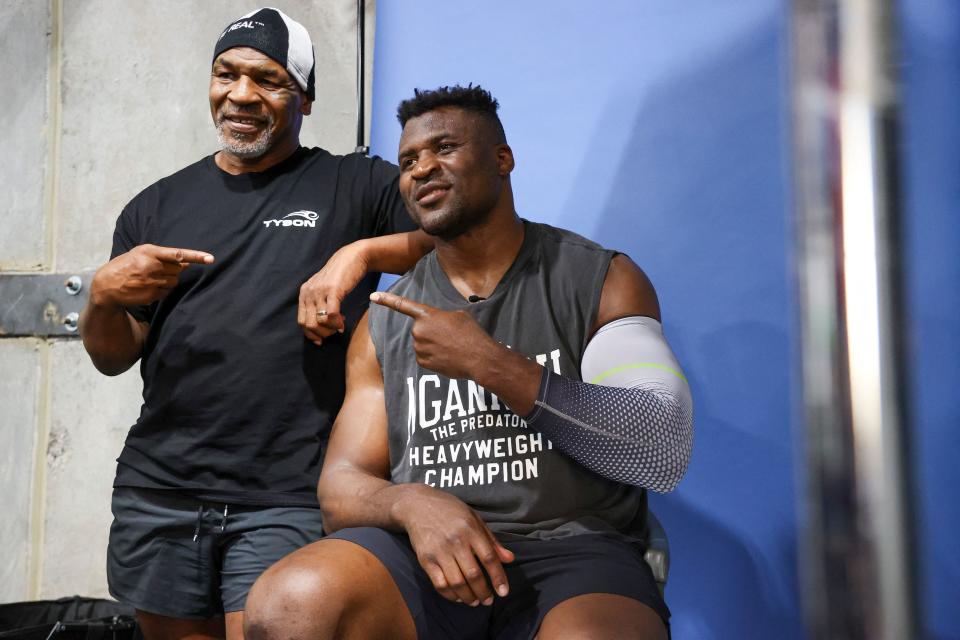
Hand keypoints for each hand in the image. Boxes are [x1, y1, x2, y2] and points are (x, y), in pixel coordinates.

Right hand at [90, 244, 212, 307]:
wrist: (106, 286)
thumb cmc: (126, 265)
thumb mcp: (140, 253)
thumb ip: (163, 255)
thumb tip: (186, 262)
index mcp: (148, 252)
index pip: (177, 254)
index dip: (196, 256)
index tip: (210, 259)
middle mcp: (151, 266)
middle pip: (179, 269)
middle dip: (174, 269)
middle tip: (159, 268)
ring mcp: (152, 282)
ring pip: (175, 281)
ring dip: (169, 279)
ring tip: (152, 277)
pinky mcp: (152, 295)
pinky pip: (168, 291)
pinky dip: (163, 288)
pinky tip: (149, 286)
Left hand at [298, 243, 370, 344]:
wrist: (353, 257)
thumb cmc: (340, 275)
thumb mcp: (323, 288)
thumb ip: (319, 302)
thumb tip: (321, 324)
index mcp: (304, 293)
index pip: (301, 321)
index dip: (310, 334)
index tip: (321, 340)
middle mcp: (309, 292)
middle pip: (308, 324)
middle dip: (322, 334)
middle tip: (333, 332)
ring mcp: (320, 291)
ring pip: (319, 321)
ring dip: (330, 329)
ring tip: (339, 326)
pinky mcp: (333, 290)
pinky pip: (331, 314)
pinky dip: (336, 323)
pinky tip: (342, 323)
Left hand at [369, 291, 499, 379]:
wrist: (479, 358)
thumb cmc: (471, 334)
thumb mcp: (459, 316)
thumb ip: (442, 318)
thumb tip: (438, 327)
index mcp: (427, 315)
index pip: (403, 305)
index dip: (387, 300)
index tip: (373, 296)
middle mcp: (419, 331)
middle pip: (420, 330)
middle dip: (432, 332)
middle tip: (451, 336)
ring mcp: (419, 348)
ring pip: (422, 344)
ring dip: (434, 345)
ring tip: (452, 347)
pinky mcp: (422, 362)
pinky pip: (425, 357)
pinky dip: (434, 357)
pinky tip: (448, 357)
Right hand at [395, 485, 513, 605]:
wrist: (417, 505)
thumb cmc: (450, 510)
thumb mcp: (474, 518)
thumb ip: (492, 540)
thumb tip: (510, 559)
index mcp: (471, 529)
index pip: (489, 558)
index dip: (498, 577)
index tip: (503, 592)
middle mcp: (456, 541)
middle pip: (473, 574)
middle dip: (483, 592)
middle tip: (488, 601)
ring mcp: (439, 551)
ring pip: (457, 583)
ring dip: (468, 597)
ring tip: (475, 601)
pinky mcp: (425, 559)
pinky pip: (439, 584)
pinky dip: (450, 595)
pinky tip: (457, 597)